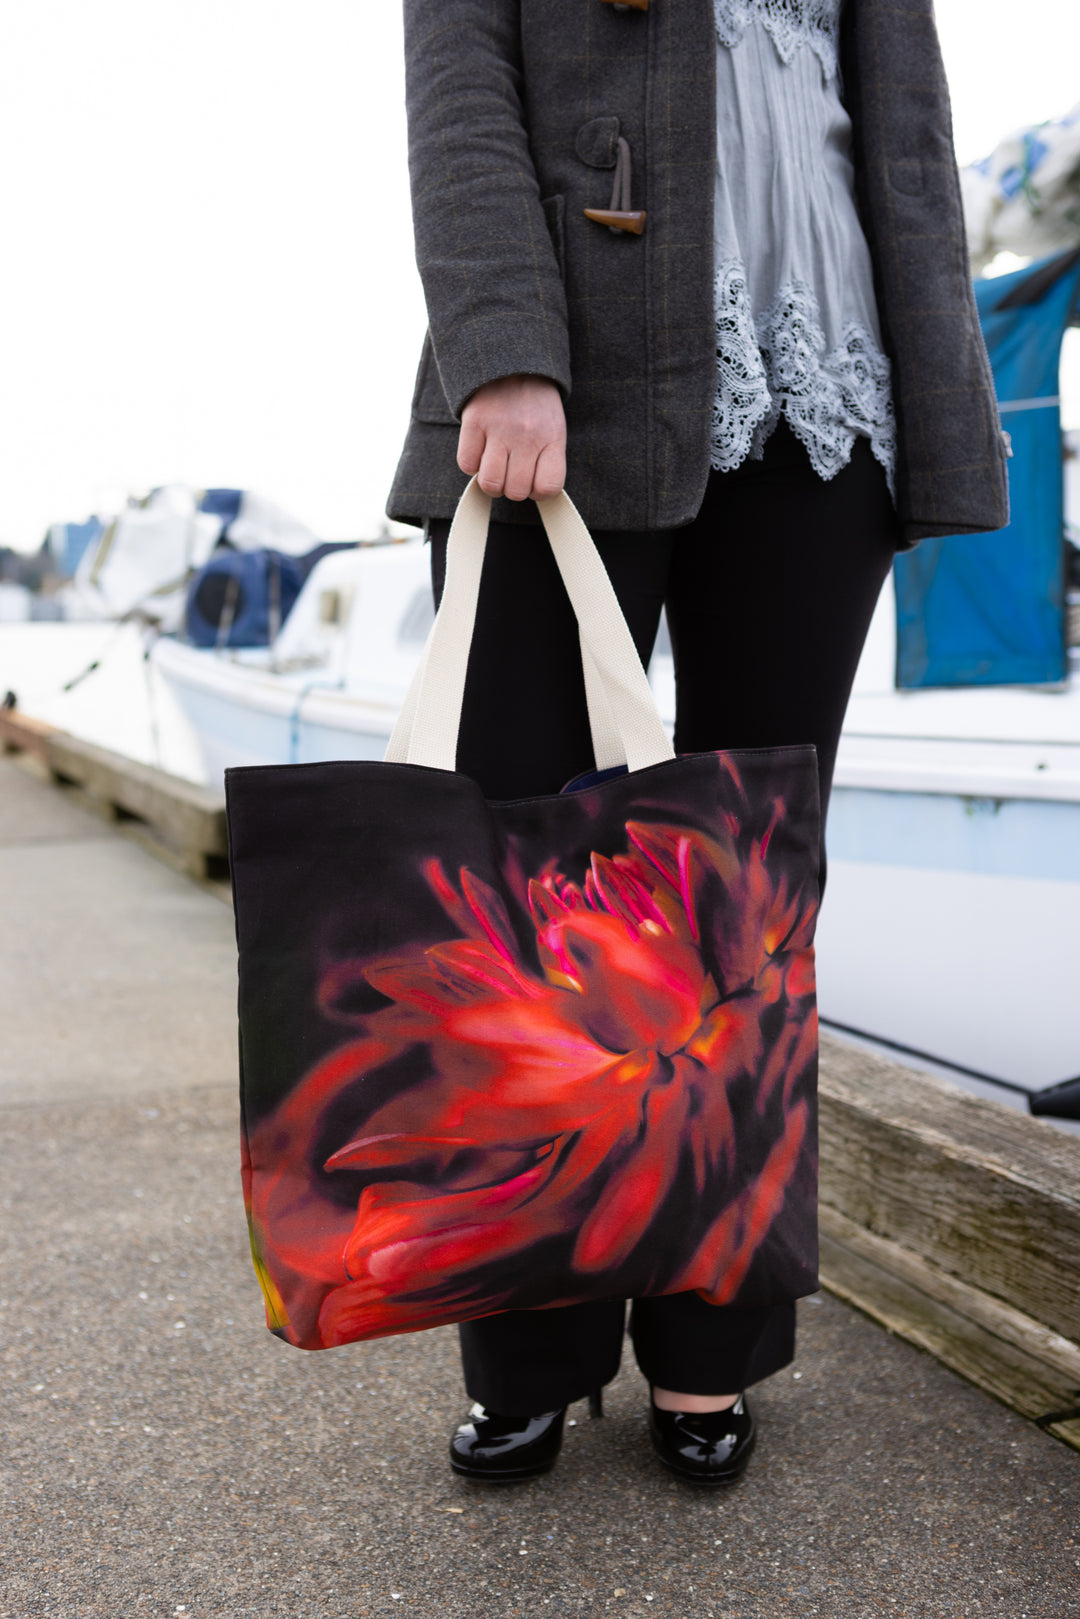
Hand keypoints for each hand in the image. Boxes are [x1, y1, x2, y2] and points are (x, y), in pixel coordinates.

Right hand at [457, 375, 566, 501]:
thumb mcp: (553, 428)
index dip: (538, 491)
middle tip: (511, 469)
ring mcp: (499, 429)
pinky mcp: (474, 422)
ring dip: (491, 481)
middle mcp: (527, 436)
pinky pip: (467, 465)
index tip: (533, 480)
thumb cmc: (535, 404)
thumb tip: (532, 494)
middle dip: (512, 487)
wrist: (512, 360)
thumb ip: (547, 460)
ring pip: (490, 484)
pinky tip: (480, 449)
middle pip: (515, 491)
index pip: (548, 487)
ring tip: (495, 464)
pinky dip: (471, 463)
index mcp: (552, 438)